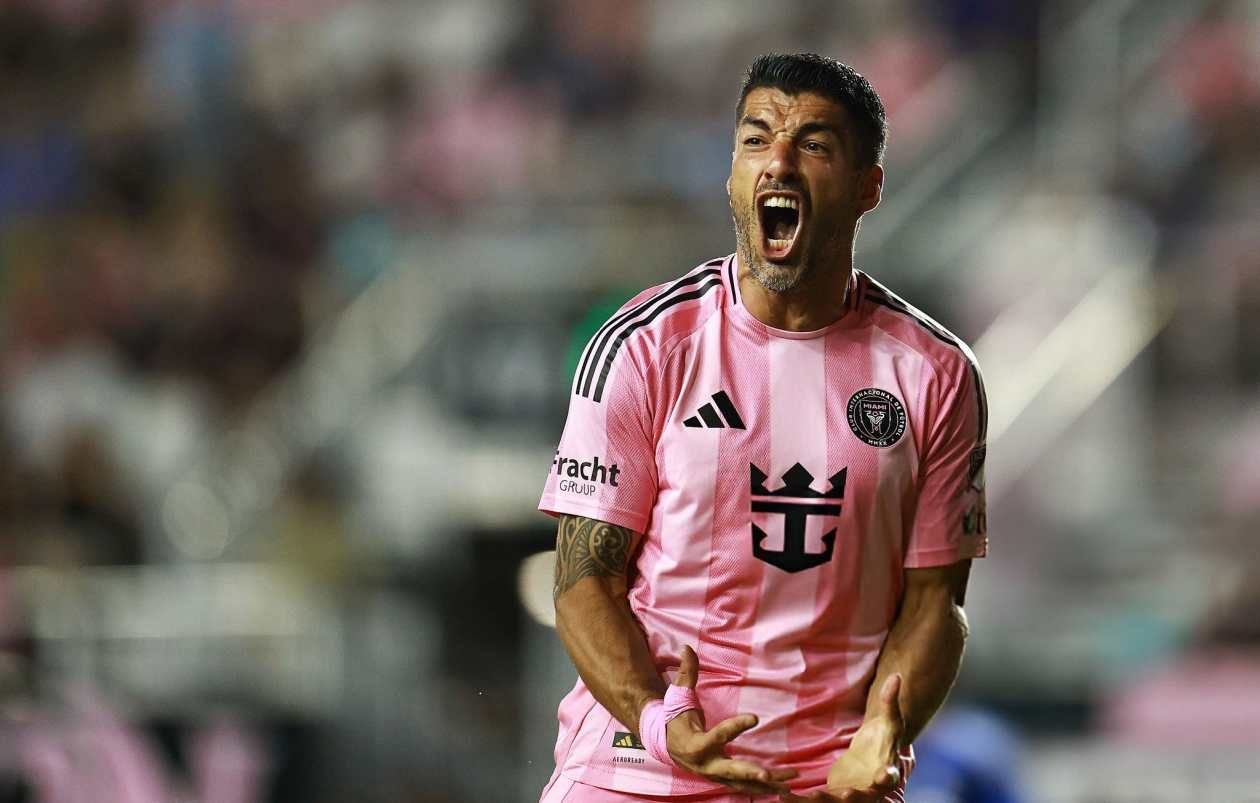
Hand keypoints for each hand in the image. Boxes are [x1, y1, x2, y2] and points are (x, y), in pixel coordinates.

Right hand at [664, 645, 797, 794]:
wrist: (665, 743)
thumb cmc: (675, 717)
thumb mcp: (679, 695)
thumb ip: (687, 673)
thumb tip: (687, 647)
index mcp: (697, 742)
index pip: (719, 734)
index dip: (736, 726)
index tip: (755, 718)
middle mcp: (707, 763)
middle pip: (731, 770)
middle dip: (750, 773)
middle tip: (768, 775)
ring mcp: (716, 774)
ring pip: (743, 783)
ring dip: (766, 784)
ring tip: (789, 782)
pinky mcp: (723, 778)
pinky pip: (745, 787)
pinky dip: (763, 790)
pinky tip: (784, 789)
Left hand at [780, 674, 906, 802]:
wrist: (874, 755)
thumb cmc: (884, 737)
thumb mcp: (888, 719)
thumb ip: (890, 700)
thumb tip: (897, 675)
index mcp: (886, 771)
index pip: (890, 776)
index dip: (887, 777)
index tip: (883, 776)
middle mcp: (870, 789)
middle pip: (864, 797)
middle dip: (854, 797)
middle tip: (846, 794)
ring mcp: (851, 795)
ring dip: (821, 801)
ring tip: (807, 797)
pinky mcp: (834, 796)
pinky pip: (818, 800)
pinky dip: (802, 800)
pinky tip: (784, 796)